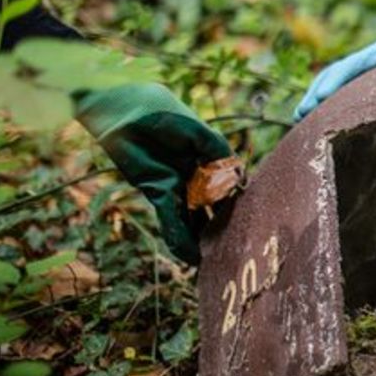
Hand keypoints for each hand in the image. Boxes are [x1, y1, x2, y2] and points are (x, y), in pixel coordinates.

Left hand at [75, 83, 232, 264]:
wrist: (124, 111)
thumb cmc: (162, 112)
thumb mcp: (199, 132)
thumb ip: (219, 154)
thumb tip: (241, 181)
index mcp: (209, 158)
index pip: (229, 185)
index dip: (239, 205)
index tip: (251, 224)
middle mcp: (195, 174)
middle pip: (212, 206)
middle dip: (222, 227)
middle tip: (234, 251)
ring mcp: (176, 184)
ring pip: (193, 217)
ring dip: (201, 239)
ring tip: (212, 263)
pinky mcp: (157, 190)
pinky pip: (171, 217)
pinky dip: (180, 236)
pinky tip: (190, 255)